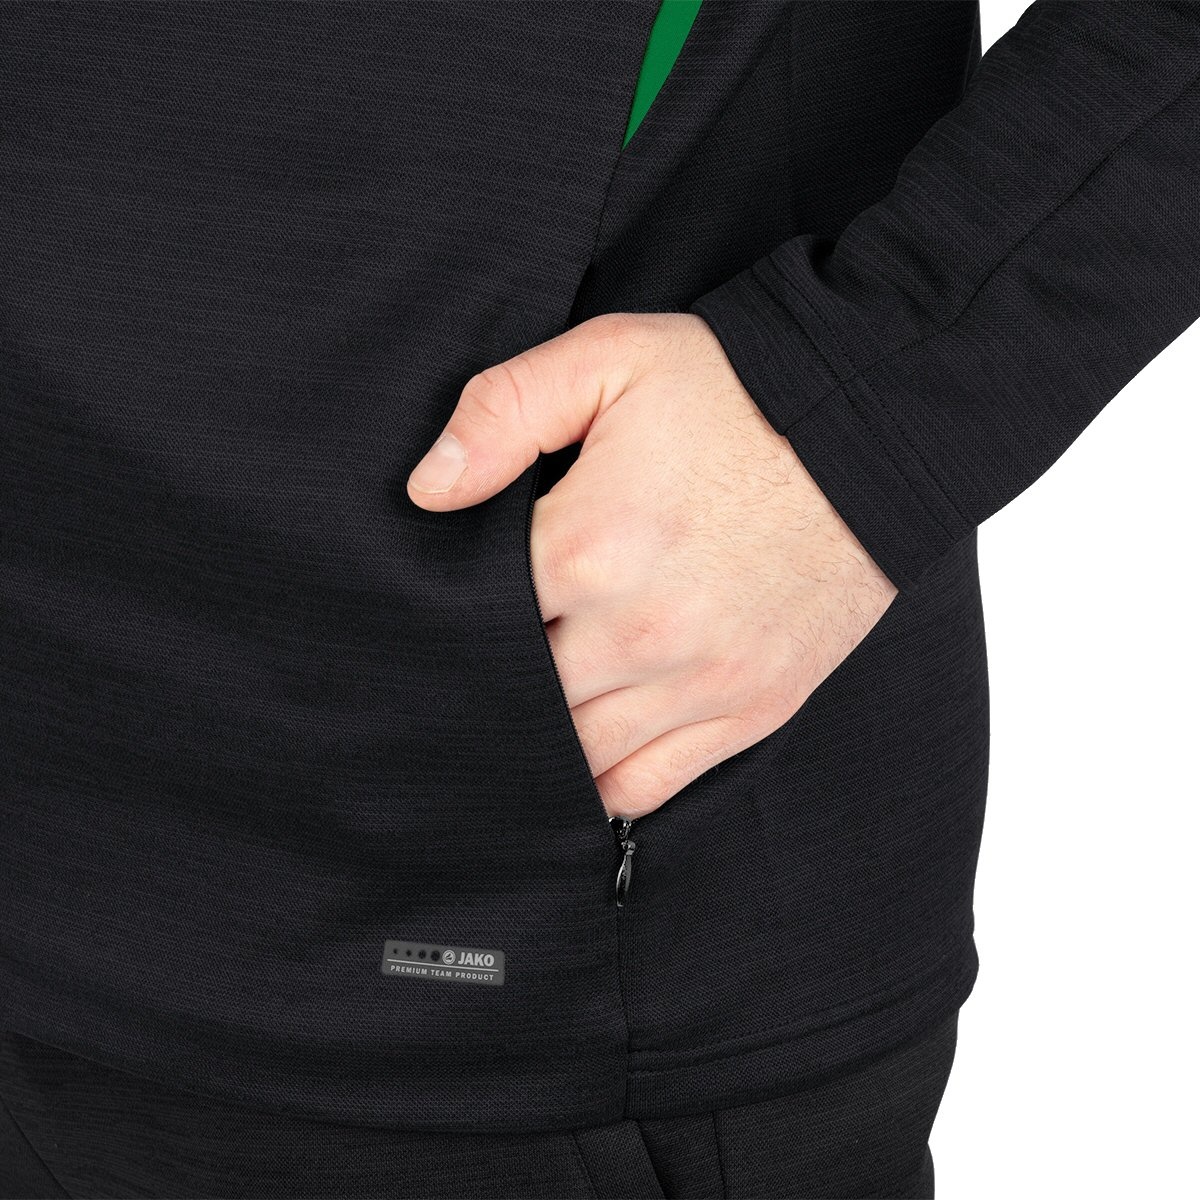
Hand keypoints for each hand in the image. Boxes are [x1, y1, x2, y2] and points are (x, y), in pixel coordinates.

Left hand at [407, 313, 897, 819]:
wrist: (873, 429)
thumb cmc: (738, 393)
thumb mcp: (612, 358)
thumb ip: (503, 412)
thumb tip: (427, 490)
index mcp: (589, 546)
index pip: (475, 617)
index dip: (454, 614)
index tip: (447, 607)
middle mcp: (639, 631)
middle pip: (519, 691)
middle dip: (492, 678)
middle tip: (476, 663)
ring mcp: (701, 681)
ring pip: (576, 751)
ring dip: (541, 737)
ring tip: (524, 709)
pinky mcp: (751, 708)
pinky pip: (651, 784)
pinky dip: (606, 784)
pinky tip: (585, 758)